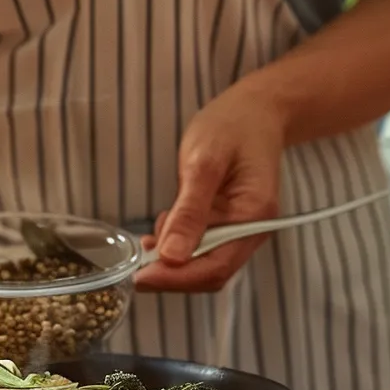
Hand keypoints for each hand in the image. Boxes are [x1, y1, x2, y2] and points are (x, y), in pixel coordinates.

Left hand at [135, 91, 284, 292]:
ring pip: (204, 265)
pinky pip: (203, 248)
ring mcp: (241, 230)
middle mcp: (252, 230)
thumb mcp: (203, 162)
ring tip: (149, 240)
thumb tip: (171, 256)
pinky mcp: (228, 225)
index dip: (176, 278)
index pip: (215, 266)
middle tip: (135, 265)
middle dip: (171, 274)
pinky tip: (162, 230)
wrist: (255, 111)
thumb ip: (189, 210)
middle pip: (210, 273)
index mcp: (254, 216)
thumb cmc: (231, 127)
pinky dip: (178, 246)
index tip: (141, 277)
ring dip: (172, 262)